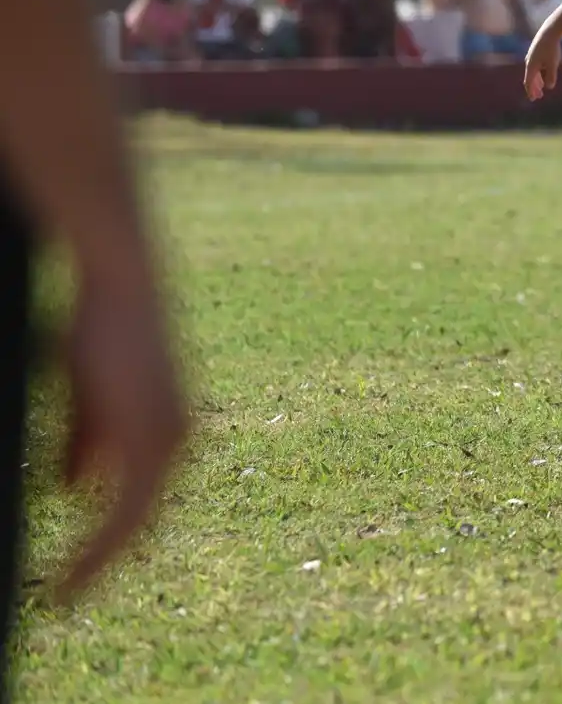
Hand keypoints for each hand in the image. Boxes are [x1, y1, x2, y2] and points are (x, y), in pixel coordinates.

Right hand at [56, 271, 187, 600]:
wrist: (118, 285)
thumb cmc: (100, 331)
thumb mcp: (89, 398)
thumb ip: (86, 444)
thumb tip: (75, 492)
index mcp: (168, 432)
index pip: (143, 501)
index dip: (110, 540)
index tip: (80, 572)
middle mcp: (179, 441)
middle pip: (142, 520)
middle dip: (103, 561)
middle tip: (68, 595)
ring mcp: (168, 439)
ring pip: (134, 523)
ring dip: (96, 562)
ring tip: (63, 593)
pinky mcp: (150, 436)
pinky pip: (124, 510)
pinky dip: (98, 546)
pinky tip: (73, 569)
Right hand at [524, 34, 561, 100]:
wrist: (549, 31)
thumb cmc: (551, 48)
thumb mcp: (553, 64)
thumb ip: (551, 76)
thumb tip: (549, 87)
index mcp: (531, 67)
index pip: (528, 83)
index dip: (531, 92)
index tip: (533, 99)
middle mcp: (529, 62)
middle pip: (530, 79)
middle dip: (534, 88)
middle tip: (538, 97)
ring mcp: (531, 57)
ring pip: (533, 72)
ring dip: (537, 81)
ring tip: (541, 88)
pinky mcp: (535, 52)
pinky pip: (535, 67)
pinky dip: (538, 74)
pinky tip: (543, 74)